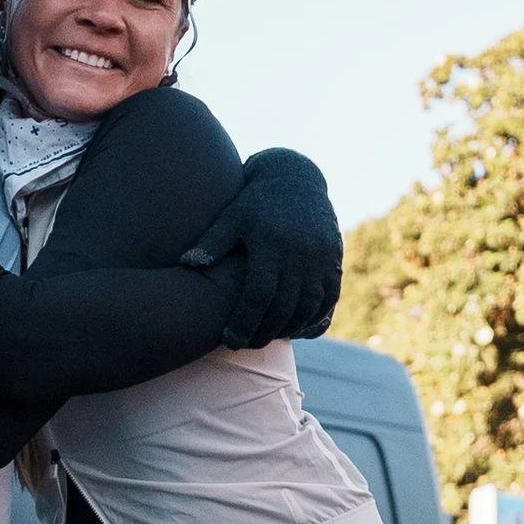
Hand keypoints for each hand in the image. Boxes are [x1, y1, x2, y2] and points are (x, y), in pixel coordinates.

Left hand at [181, 145, 343, 348]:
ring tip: (267, 337)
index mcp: (271, 244)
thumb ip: (211, 243)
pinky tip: (295, 327)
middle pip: (283, 308)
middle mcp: (300, 253)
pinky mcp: (334, 260)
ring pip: (308, 308)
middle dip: (263, 332)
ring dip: (288, 329)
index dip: (244, 322)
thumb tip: (188, 264)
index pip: (258, 295)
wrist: (296, 178)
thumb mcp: (231, 217)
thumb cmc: (255, 202)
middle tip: (245, 344)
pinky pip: (329, 298)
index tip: (229, 339)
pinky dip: (314, 318)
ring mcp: (321, 258)